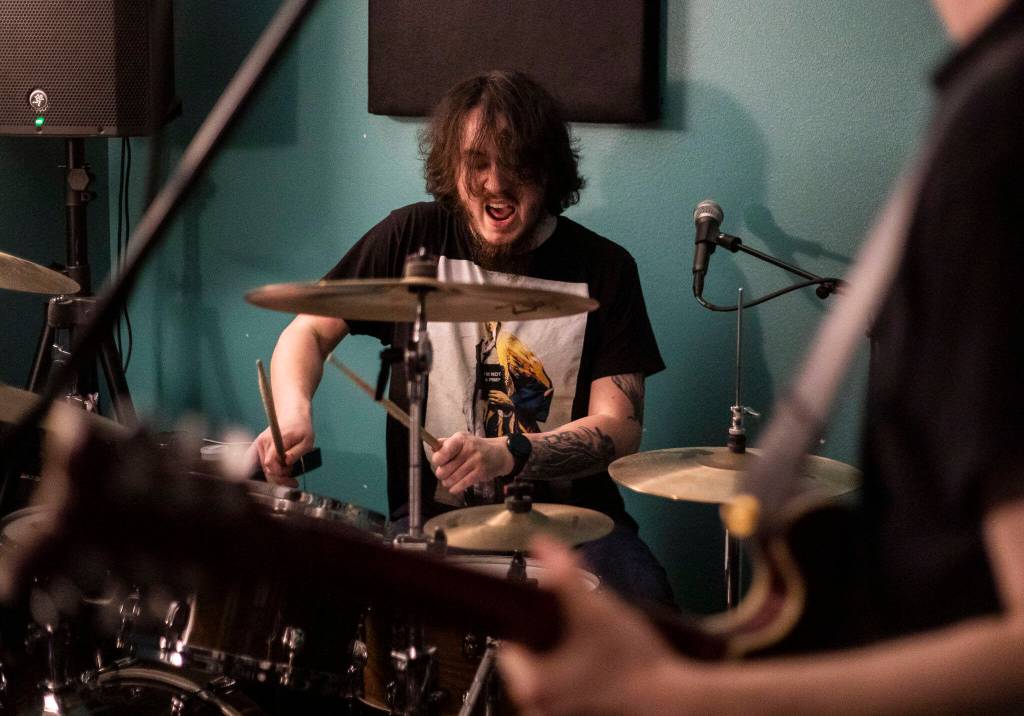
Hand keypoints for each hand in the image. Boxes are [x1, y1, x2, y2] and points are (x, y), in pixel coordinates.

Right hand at [246, 416, 313, 486]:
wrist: (292, 415)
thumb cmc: (301, 427)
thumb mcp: (307, 441)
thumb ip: (296, 453)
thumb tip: (287, 461)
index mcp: (276, 439)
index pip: (270, 462)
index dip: (280, 472)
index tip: (290, 473)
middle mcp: (264, 442)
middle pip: (267, 468)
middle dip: (280, 477)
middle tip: (292, 479)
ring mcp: (260, 444)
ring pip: (264, 468)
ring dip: (276, 473)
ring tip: (289, 471)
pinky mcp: (258, 447)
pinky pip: (261, 464)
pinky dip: (271, 469)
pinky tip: (280, 470)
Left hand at [430, 432, 513, 493]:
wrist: (499, 454)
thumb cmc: (476, 447)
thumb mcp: (462, 440)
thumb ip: (446, 443)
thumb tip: (432, 448)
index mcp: (460, 438)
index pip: (441, 453)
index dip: (437, 461)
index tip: (439, 462)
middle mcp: (468, 448)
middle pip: (444, 469)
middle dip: (441, 474)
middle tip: (444, 473)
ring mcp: (475, 460)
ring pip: (452, 479)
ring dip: (447, 482)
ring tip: (449, 481)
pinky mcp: (481, 472)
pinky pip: (463, 484)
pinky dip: (455, 488)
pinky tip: (453, 488)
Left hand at [499, 538, 687, 714]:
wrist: (674, 700)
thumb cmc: (635, 662)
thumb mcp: (595, 608)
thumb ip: (564, 573)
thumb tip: (542, 544)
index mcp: (532, 686)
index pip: (510, 650)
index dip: (531, 629)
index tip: (555, 622)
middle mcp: (539, 711)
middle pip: (532, 667)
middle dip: (552, 648)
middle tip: (581, 637)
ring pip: (553, 685)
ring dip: (567, 669)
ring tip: (595, 657)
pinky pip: (571, 701)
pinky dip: (582, 688)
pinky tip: (603, 676)